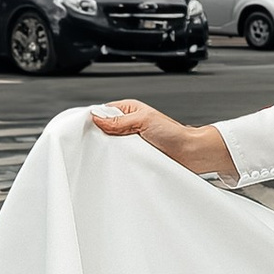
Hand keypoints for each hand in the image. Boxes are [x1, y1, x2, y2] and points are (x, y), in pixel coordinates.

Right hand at [91, 97, 233, 179]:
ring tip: (110, 154)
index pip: (102, 112)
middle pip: (103, 130)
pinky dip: (117, 161)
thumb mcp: (143, 120)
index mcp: (128, 110)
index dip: (92, 120)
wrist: (190, 154)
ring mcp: (130, 141)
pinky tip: (116, 163)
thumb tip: (97, 118)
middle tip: (96, 144)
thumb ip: (119, 120)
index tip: (82, 128)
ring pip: (110, 145)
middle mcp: (128, 124)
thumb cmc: (174, 133)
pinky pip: (119, 158)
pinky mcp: (134, 156)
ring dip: (110, 150)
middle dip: (99, 137)